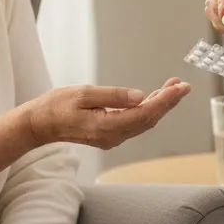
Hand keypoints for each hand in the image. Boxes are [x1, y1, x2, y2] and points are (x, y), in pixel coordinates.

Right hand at [24, 79, 190, 149]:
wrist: (40, 124)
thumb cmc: (57, 105)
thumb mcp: (84, 93)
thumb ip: (113, 95)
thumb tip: (141, 96)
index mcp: (106, 126)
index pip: (145, 114)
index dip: (166, 100)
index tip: (180, 87)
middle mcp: (113, 136)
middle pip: (148, 120)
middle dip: (168, 102)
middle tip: (183, 85)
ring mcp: (112, 138)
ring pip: (143, 122)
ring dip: (160, 105)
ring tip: (173, 87)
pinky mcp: (110, 134)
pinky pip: (135, 123)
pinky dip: (148, 109)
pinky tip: (154, 97)